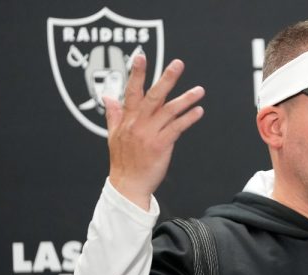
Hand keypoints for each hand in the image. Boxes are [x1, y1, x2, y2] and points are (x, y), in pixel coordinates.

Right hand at [105, 55, 204, 209]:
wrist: (128, 185)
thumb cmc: (123, 161)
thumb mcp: (113, 135)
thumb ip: (113, 114)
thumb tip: (107, 97)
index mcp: (127, 119)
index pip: (131, 91)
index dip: (136, 73)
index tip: (140, 57)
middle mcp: (138, 124)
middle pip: (153, 96)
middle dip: (166, 79)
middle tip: (178, 64)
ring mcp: (149, 134)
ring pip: (169, 111)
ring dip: (186, 99)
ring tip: (199, 90)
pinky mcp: (161, 145)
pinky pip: (177, 128)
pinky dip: (188, 119)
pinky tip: (198, 111)